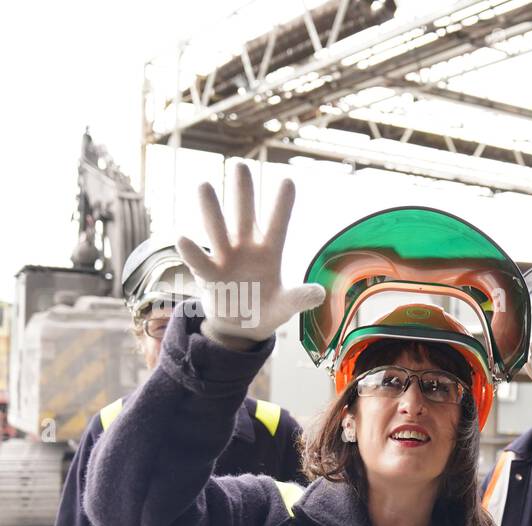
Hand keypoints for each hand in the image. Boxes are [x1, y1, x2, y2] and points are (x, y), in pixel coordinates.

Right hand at [176, 162, 324, 348]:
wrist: (242, 327)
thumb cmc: (268, 308)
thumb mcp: (286, 305)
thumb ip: (300, 298)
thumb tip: (320, 293)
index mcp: (270, 252)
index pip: (278, 225)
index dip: (282, 205)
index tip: (288, 180)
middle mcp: (246, 249)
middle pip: (244, 216)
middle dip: (242, 192)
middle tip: (239, 164)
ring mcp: (225, 259)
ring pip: (217, 229)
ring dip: (211, 209)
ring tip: (204, 184)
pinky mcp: (209, 276)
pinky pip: (199, 262)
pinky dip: (191, 252)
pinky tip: (183, 238)